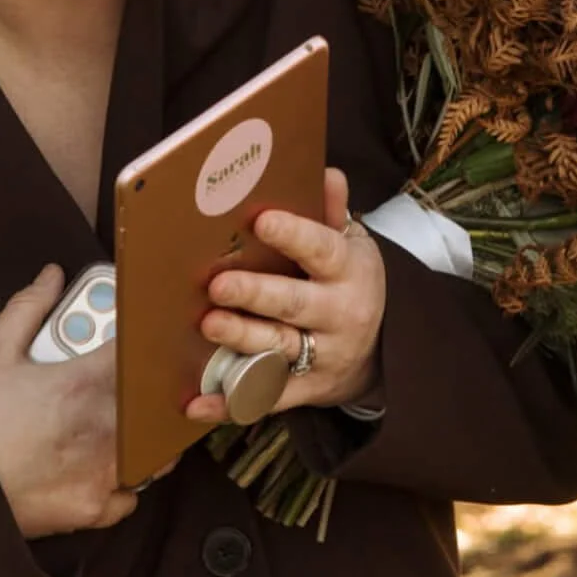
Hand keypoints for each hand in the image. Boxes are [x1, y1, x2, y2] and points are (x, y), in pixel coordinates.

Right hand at [0, 265, 171, 539]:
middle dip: (150, 392)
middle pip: (156, 404)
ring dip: (146, 436)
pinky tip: (107, 467)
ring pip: (153, 450)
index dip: (147, 345)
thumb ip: (28, 308)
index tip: (145, 342)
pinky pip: (130, 495)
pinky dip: (125, 482)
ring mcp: (104, 471)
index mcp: (85, 382)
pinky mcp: (93, 508)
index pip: (142, 354)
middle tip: (133, 385)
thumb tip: (53, 274)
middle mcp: (106, 427)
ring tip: (123, 426)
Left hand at [188, 168, 385, 420]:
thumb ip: (333, 214)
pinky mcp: (304, 391)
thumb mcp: (353, 245)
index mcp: (349, 271)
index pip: (322, 250)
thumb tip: (327, 173)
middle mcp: (338, 315)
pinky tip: (195, 402)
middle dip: (256, 294)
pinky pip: (264, 398)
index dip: (294, 236)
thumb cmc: (349, 282)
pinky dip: (229, 402)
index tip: (261, 221)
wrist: (381, 351)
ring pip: (277, 349)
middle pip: (294, 305)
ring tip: (208, 324)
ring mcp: (321, 357)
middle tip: (219, 284)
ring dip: (241, 339)